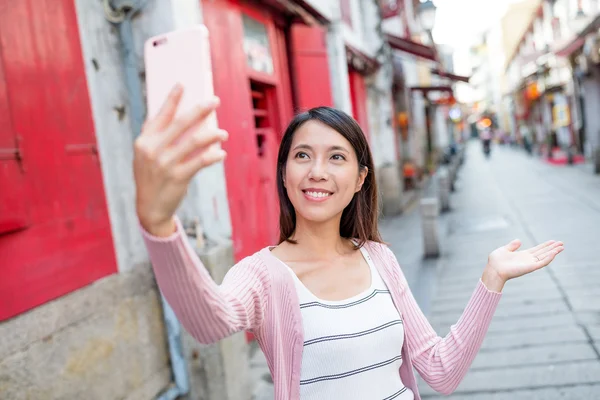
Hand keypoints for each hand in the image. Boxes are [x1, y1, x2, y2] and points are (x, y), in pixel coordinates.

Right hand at [134, 85, 227, 235]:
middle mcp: (153, 150)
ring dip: (213, 134)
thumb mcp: (145, 156)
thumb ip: (156, 136)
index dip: (172, 99)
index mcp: (144, 141)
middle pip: (181, 123)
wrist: (149, 208)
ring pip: (195, 141)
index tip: (182, 84)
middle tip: (215, 101)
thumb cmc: (151, 177)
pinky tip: (221, 153)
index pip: (160, 115)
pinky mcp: (178, 177)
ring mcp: (166, 164)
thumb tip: (175, 113)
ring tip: (223, 132)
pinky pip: (201, 161)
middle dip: (200, 109)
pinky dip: (213, 156)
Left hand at [483, 239, 563, 289]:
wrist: (493, 269)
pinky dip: (549, 258)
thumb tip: (519, 240)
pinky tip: (554, 253)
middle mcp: (528, 260)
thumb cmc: (496, 261)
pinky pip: (542, 263)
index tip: (553, 241)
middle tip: (561, 243)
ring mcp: (530, 264)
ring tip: (562, 247)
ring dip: (553, 252)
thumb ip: (512, 245)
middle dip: (552, 248)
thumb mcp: (504, 249)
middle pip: (543, 253)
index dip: (545, 245)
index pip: (537, 249)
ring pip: (545, 257)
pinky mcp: (530, 267)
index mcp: (522, 255)